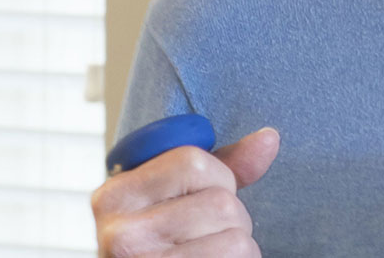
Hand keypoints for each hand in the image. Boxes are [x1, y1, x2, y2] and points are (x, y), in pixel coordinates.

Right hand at [92, 127, 279, 256]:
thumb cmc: (157, 243)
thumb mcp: (169, 198)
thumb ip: (218, 166)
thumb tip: (269, 137)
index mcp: (115, 198)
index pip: (192, 162)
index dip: (217, 179)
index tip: (200, 198)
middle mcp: (122, 234)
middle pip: (222, 204)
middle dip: (232, 221)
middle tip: (205, 238)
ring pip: (238, 240)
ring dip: (238, 249)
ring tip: (207, 254)